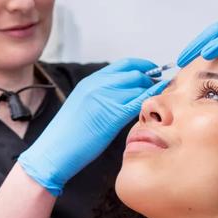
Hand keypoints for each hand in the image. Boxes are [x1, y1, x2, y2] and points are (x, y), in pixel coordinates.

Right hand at [18, 58, 168, 195]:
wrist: (54, 152)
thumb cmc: (67, 136)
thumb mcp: (82, 106)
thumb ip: (101, 97)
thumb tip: (122, 97)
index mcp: (89, 81)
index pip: (123, 65)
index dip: (143, 67)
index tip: (153, 72)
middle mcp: (97, 85)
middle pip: (134, 73)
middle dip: (151, 79)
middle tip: (162, 87)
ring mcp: (104, 98)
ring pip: (138, 85)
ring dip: (153, 89)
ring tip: (163, 97)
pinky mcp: (111, 115)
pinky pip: (138, 102)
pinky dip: (150, 100)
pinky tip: (157, 105)